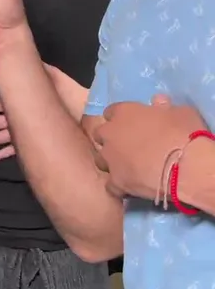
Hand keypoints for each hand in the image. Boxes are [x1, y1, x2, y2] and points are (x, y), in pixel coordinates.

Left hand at [92, 95, 207, 199]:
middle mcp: (110, 134)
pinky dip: (119, 186)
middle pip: (101, 134)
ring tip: (128, 167)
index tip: (132, 124)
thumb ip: (163, 107)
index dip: (121, 118)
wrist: (186, 167)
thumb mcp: (180, 112)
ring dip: (112, 162)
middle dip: (111, 139)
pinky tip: (130, 187)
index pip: (112, 111)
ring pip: (101, 159)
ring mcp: (110, 159)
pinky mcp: (116, 181)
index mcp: (123, 113)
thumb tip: (158, 102)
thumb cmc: (184, 134)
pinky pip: (111, 184)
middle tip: (129, 145)